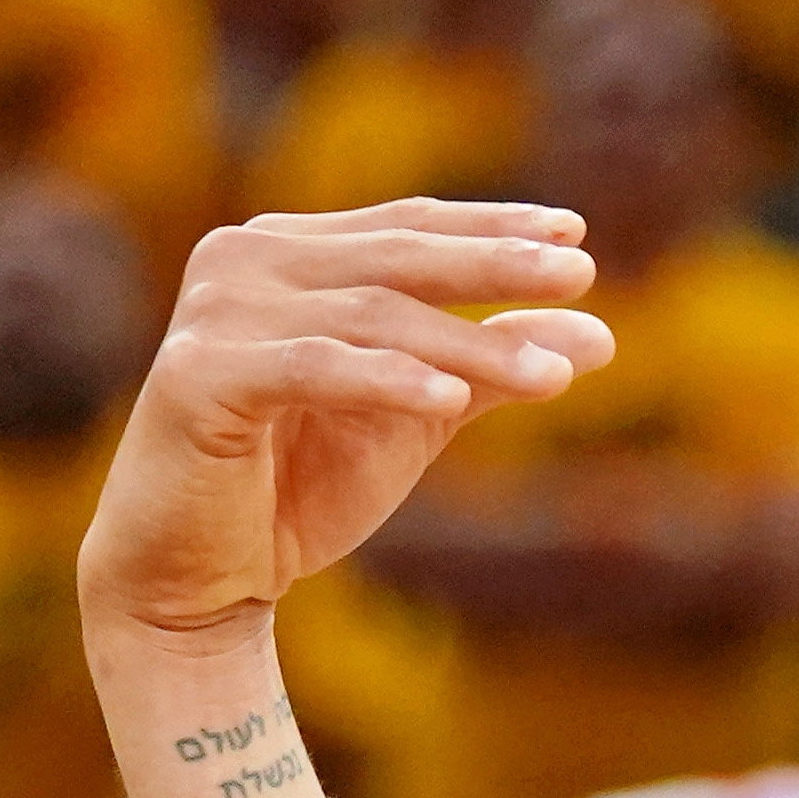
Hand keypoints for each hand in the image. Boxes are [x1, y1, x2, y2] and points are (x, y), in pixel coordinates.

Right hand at [78, 201, 606, 652]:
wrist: (198, 571)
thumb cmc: (302, 484)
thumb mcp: (420, 417)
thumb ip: (495, 367)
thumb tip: (601, 335)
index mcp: (291, 254)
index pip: (407, 227)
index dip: (491, 226)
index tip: (576, 234)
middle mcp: (244, 264)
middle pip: (395, 256)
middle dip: (494, 263)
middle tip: (581, 272)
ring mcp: (215, 314)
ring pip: (368, 315)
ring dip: (466, 345)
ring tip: (550, 376)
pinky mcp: (197, 376)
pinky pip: (311, 368)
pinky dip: (385, 379)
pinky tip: (449, 400)